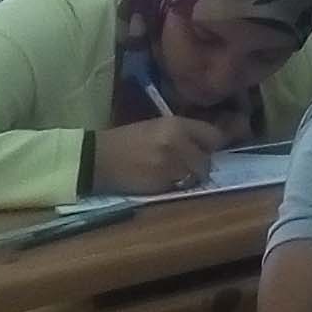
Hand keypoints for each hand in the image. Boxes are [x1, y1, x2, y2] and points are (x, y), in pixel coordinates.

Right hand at [90, 115, 222, 196]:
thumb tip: (207, 144)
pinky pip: (181, 187)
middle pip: (208, 159)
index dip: (211, 145)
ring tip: (174, 174)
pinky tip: (162, 181)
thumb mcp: (157, 127)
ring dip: (190, 178)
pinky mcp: (162, 184)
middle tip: (187, 165)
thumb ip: (183, 133)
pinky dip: (176, 186)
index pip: (213, 135)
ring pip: (197, 176)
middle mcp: (178, 142)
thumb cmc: (126, 140)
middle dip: (200, 164)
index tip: (206, 149)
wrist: (98, 159)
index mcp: (176, 124)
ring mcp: (171, 165)